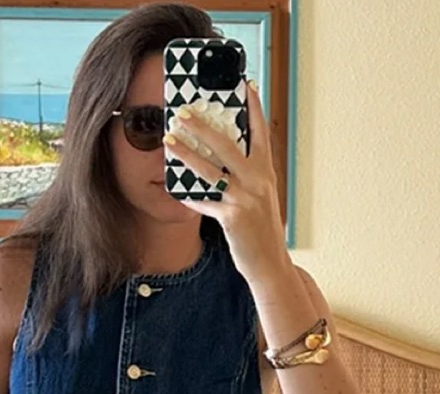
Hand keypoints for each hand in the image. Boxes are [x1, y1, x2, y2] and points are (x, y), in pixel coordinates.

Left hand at [163, 80, 289, 285]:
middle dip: (203, 125)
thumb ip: (247, 175)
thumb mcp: (260, 197)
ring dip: (187, 153)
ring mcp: (246, 199)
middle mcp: (258, 181)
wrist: (270, 264)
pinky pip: (205, 202)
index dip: (253, 106)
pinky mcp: (233, 218)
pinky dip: (189, 195)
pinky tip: (174, 187)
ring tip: (168, 140)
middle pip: (228, 145)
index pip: (260, 132)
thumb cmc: (261, 230)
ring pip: (212, 170)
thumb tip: (223, 156)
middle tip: (182, 111)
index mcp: (266, 172)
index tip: (244, 83)